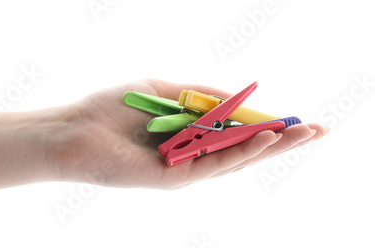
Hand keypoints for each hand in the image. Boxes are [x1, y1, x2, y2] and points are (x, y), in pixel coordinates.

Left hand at [49, 79, 328, 189]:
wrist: (77, 130)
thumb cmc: (115, 108)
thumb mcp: (165, 89)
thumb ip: (201, 95)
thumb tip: (240, 95)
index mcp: (191, 135)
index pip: (238, 132)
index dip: (268, 124)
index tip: (297, 117)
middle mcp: (193, 154)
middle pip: (246, 149)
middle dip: (283, 139)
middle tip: (319, 129)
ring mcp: (186, 169)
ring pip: (237, 160)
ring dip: (272, 146)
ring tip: (305, 134)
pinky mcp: (175, 179)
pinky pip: (215, 165)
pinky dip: (241, 151)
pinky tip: (264, 138)